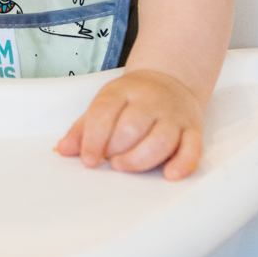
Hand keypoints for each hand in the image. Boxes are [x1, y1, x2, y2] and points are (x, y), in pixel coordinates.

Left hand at [54, 69, 204, 180]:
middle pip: (132, 127)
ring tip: (124, 167)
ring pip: (161, 139)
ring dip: (140, 159)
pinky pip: (192, 147)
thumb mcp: (105, 104)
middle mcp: (150, 102)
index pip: (105, 112)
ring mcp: (173, 116)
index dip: (94, 138)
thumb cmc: (132, 100)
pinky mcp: (193, 130)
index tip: (88, 160)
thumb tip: (64, 149)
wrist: (171, 81)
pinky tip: (169, 175)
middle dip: (116, 149)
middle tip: (109, 162)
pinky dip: (183, 163)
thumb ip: (84, 128)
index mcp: (123, 92)